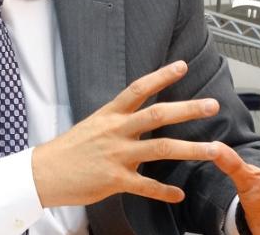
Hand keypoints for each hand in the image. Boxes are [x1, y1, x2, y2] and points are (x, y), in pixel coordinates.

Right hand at [32, 60, 220, 206]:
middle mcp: (116, 131)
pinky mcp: (115, 180)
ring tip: (215, 150)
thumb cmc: (70, 149)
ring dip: (191, 149)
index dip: (161, 76)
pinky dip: (164, 191)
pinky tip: (179, 194)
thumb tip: (142, 114)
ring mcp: (117, 155)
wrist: (44, 173)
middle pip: (157, 115)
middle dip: (188, 110)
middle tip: (212, 105)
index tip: (182, 66)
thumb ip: (120, 120)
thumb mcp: (95, 124)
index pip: (138, 89)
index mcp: (110, 114)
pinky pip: (146, 186)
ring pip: (161, 149)